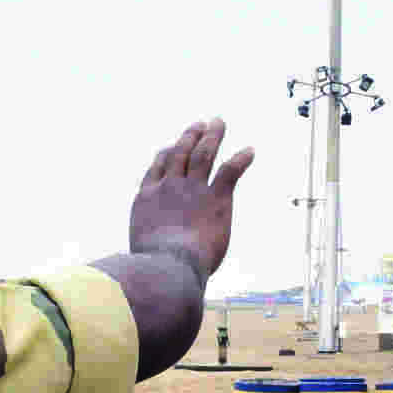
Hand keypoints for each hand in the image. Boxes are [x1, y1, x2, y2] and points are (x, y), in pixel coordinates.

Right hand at [126, 120, 253, 279]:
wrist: (166, 266)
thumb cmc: (152, 268)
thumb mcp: (141, 250)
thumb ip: (148, 242)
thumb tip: (147, 259)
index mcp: (147, 198)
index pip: (158, 166)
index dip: (167, 153)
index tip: (172, 146)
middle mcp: (169, 187)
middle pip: (180, 152)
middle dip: (190, 136)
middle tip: (200, 125)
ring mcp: (191, 190)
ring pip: (203, 153)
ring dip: (212, 135)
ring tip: (219, 123)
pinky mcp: (215, 198)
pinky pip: (229, 170)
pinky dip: (241, 159)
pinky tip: (250, 152)